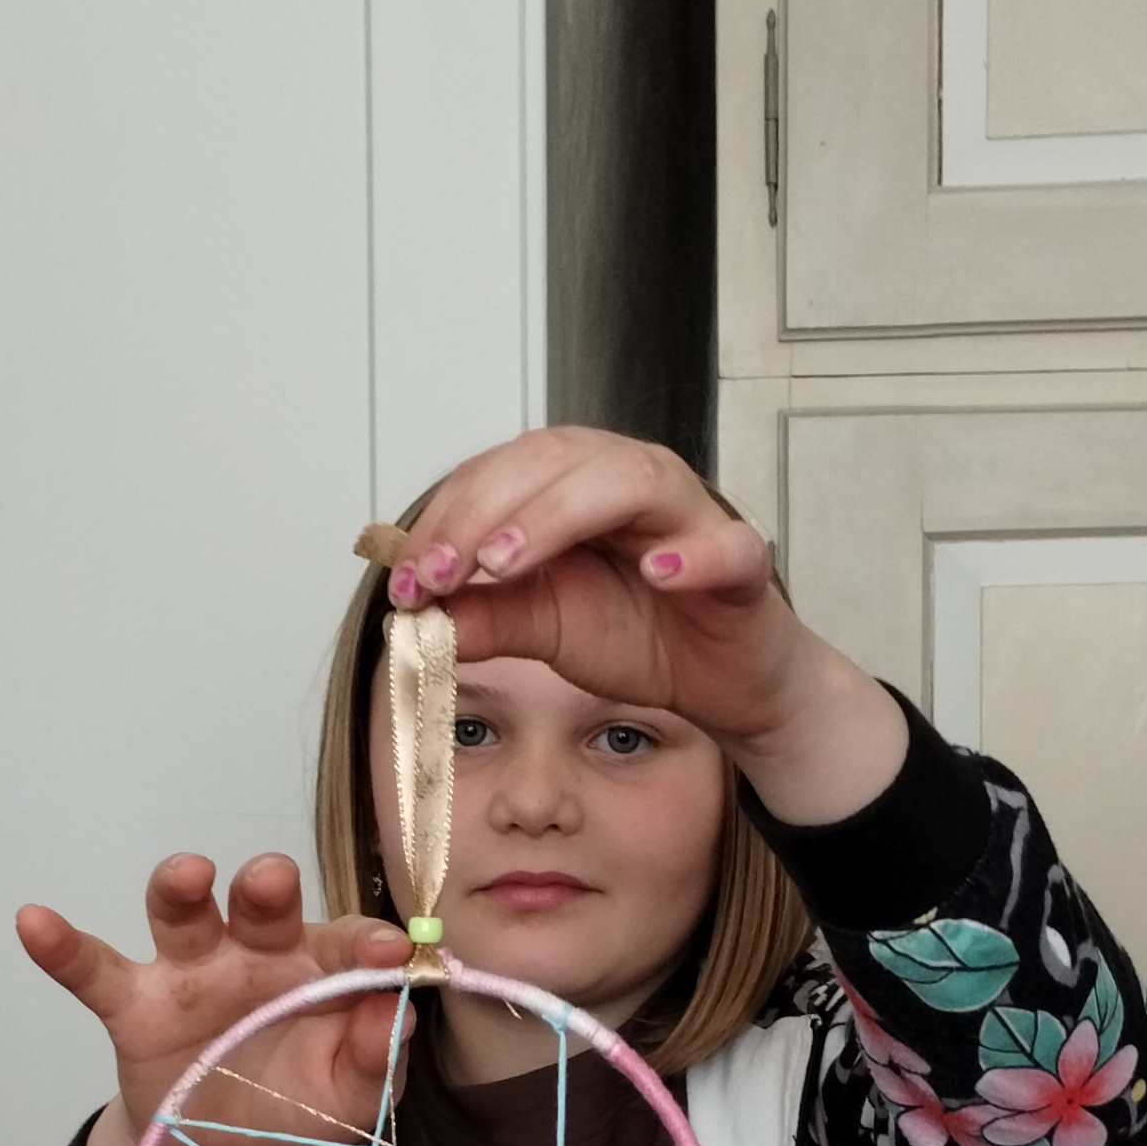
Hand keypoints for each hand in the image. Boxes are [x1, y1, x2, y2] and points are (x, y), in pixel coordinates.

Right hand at [19, 854, 411, 1145]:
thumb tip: (400, 1015)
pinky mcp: (133, 1005)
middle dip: (266, 886)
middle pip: (260, 905)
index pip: (344, 940)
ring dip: (181, 888)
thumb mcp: (349, 1101)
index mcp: (317, 971)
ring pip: (182, 915)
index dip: (363, 941)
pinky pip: (93, 969)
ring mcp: (190, 973)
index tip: (387, 951)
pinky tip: (34, 921)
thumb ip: (376, 1060)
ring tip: (187, 874)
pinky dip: (62, 946)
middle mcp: (254, 954)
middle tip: (270, 880)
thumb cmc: (293, 1106)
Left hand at [386, 428, 904, 818]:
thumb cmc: (644, 638)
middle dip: (483, 512)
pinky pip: (725, 546)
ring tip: (506, 563)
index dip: (449, 518)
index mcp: (577, 488)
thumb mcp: (546, 632)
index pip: (503, 473)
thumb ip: (487, 618)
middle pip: (555, 460)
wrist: (723, 684)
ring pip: (630, 480)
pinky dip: (690, 554)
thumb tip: (415, 619)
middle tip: (436, 571)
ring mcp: (690, 516)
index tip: (405, 577)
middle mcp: (632, 482)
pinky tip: (655, 571)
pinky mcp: (741, 564)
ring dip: (558, 515)